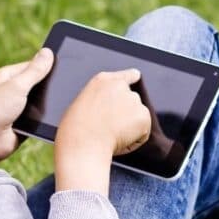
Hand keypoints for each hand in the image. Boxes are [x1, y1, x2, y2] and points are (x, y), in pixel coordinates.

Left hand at [0, 48, 53, 167]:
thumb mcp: (17, 86)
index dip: (46, 65)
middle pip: (37, 83)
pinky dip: (46, 117)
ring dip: (48, 102)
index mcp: (7, 77)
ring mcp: (18, 107)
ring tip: (62, 100)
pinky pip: (40, 116)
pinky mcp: (24, 122)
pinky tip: (55, 115)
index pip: (31, 65)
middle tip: (65, 84)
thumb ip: (34, 71)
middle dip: (49, 85)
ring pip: (40, 100)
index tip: (64, 65)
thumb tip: (47, 52)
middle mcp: (11, 90)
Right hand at [54, 69, 151, 195]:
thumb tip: (111, 114)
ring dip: (129, 128)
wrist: (83, 143)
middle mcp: (120, 86)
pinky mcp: (143, 115)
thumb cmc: (74, 131)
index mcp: (102, 81)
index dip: (131, 77)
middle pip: (131, 101)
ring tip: (109, 136)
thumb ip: (100, 102)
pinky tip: (118, 141)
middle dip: (125, 115)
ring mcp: (133, 99)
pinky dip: (134, 141)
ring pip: (137, 118)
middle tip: (107, 130)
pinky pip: (142, 133)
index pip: (124, 75)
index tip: (136, 75)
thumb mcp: (82, 106)